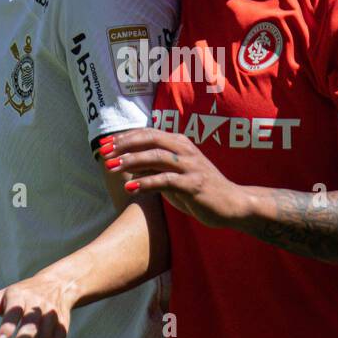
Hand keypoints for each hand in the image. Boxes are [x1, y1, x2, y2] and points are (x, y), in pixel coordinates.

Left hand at [101, 128, 250, 228]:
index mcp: (180, 143)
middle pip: (150, 138)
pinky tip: (130, 188)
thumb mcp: (175, 177)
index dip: (124, 137)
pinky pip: (167, 180)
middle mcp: (185, 150)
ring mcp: (191, 166)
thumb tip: (130, 168)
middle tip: (104, 152)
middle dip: (124, 144)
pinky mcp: (194, 184)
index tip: (104, 144)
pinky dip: (146, 183)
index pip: (148, 133)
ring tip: (112, 167)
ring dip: (132, 160)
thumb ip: (156, 169)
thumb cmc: (201, 190)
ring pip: (156, 156)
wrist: (232, 204)